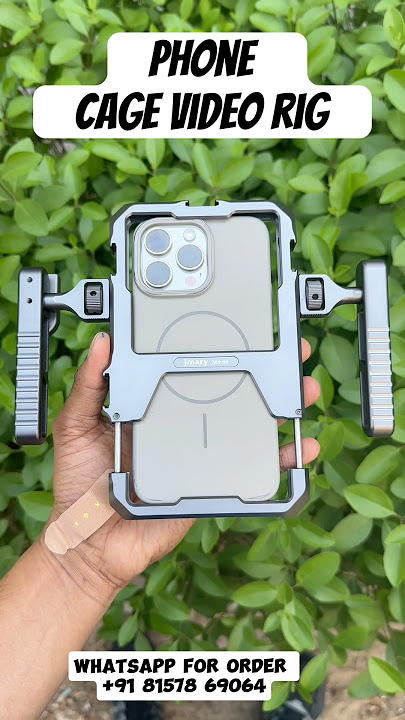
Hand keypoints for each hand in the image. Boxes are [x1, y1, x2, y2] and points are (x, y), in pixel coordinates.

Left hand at [41, 333, 319, 599]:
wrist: (91, 542)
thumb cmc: (81, 484)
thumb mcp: (75, 426)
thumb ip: (88, 386)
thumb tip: (102, 343)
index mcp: (155, 406)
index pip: (191, 370)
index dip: (219, 349)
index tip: (240, 329)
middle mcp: (184, 425)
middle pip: (232, 392)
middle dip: (266, 372)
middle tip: (289, 355)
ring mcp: (203, 454)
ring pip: (251, 427)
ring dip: (282, 408)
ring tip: (303, 390)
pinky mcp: (214, 483)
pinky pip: (252, 469)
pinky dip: (280, 460)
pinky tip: (298, 449)